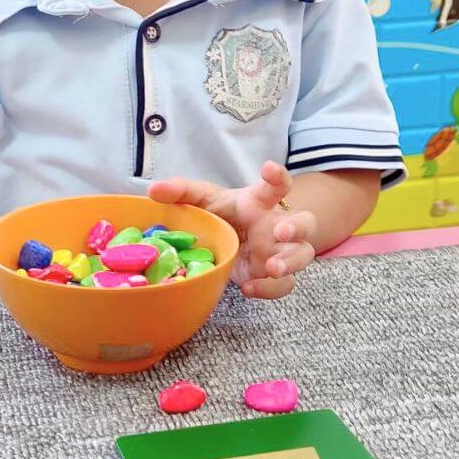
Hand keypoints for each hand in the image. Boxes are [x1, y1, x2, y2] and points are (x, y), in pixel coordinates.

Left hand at [146, 161, 316, 298]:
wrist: (232, 241)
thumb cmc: (222, 214)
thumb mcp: (201, 200)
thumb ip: (180, 191)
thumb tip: (153, 189)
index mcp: (261, 201)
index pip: (278, 185)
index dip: (277, 176)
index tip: (269, 169)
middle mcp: (278, 224)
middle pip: (305, 221)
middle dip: (297, 226)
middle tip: (281, 231)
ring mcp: (280, 250)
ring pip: (303, 254)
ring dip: (291, 260)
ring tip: (272, 267)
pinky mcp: (274, 275)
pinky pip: (284, 285)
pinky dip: (269, 289)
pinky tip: (248, 288)